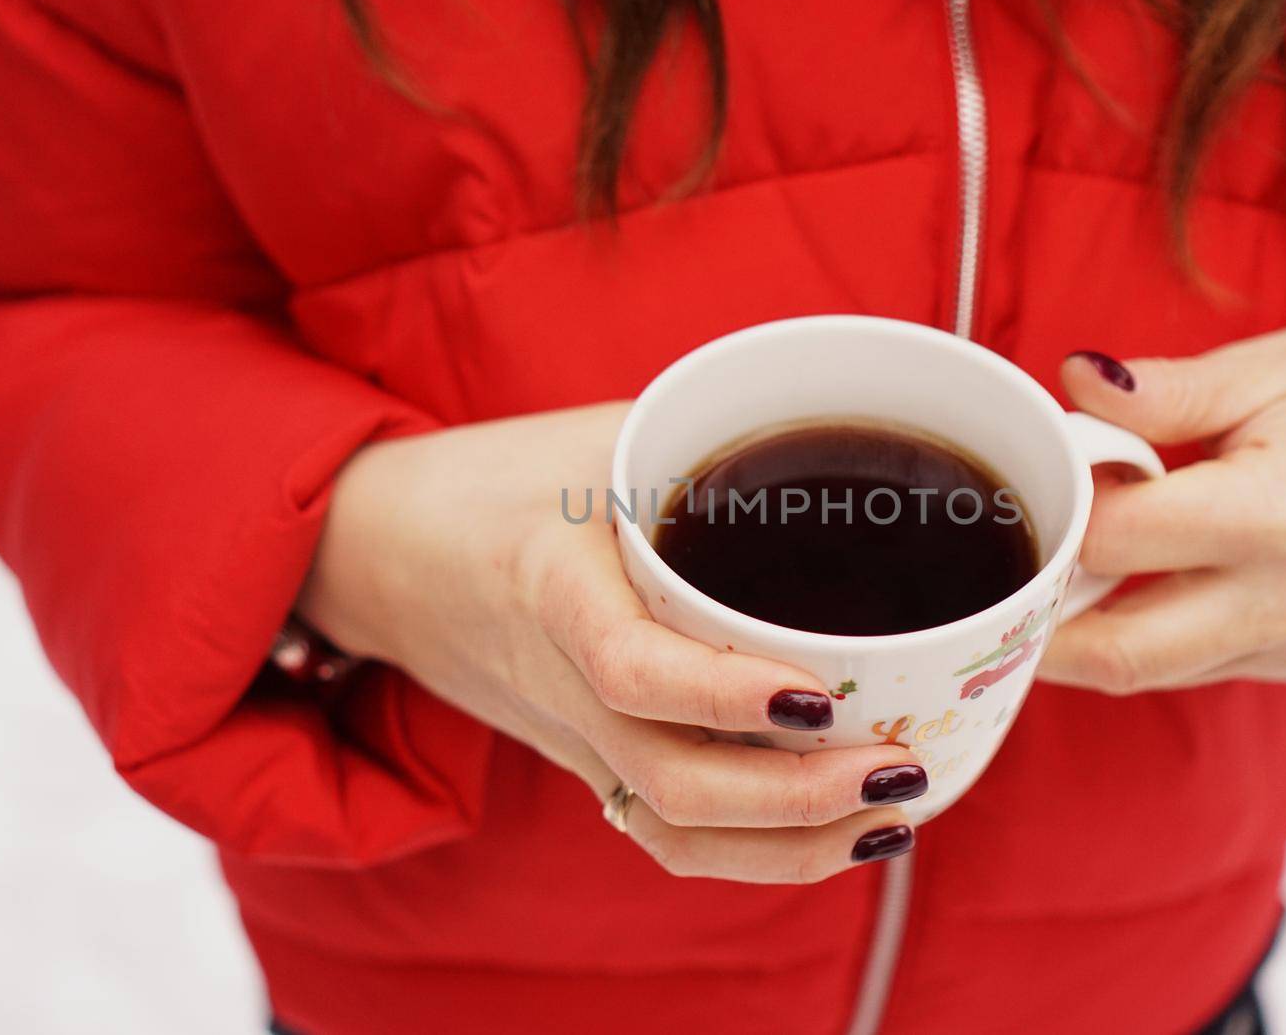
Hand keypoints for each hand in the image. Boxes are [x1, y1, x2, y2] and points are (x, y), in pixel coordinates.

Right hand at [297, 402, 923, 881]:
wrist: (384, 554)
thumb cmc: (504, 480)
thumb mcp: (600, 434)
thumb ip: (706, 443)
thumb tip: (854, 437)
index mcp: (551, 586)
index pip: (632, 668)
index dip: (725, 699)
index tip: (820, 698)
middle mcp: (559, 684)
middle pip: (671, 783)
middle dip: (798, 800)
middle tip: (901, 770)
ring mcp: (572, 738)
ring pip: (674, 834)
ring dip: (790, 850)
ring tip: (892, 820)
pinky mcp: (588, 761)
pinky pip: (665, 831)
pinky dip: (754, 851)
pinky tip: (834, 831)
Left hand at [1037, 321, 1285, 691]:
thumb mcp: (1262, 366)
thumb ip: (1160, 390)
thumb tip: (1073, 382)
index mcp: (1281, 512)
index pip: (1117, 541)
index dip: (1063, 510)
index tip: (1048, 475)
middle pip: (1118, 650)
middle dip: (1040, 619)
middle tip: (1005, 571)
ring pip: (1144, 672)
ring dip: (1083, 632)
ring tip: (1061, 564)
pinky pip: (1187, 669)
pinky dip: (1138, 635)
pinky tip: (1125, 580)